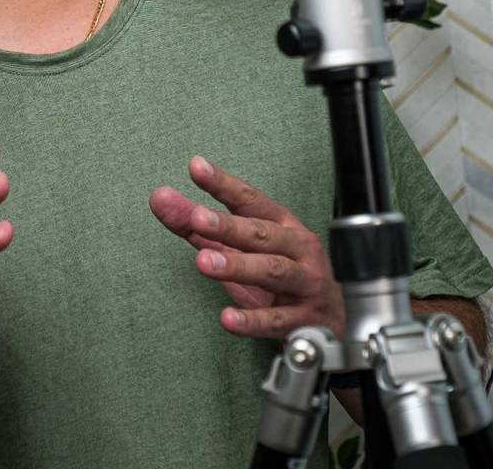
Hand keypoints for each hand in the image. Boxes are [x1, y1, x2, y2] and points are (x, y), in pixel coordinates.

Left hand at [149, 155, 344, 340]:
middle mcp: (298, 249)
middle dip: (229, 226)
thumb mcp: (239, 248)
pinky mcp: (305, 321)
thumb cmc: (280, 278)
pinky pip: (277, 320)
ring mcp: (305, 284)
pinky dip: (253, 320)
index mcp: (282, 225)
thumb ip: (198, 225)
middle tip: (196, 218)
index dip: (224, 184)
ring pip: (274, 271)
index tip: (196, 168)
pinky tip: (228, 318)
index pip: (251, 201)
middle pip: (263, 234)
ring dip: (239, 266)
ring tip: (204, 262)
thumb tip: (160, 198)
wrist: (332, 323)